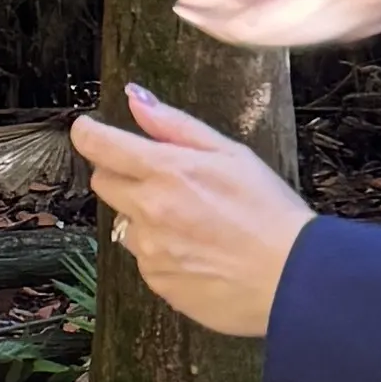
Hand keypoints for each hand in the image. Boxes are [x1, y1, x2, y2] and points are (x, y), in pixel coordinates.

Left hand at [70, 83, 312, 340]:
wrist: (291, 279)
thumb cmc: (269, 210)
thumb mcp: (231, 154)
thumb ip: (175, 126)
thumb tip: (134, 99)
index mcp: (166, 171)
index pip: (99, 145)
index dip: (89, 133)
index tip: (91, 131)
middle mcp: (148, 211)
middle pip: (103, 182)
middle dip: (121, 174)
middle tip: (162, 179)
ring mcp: (149, 251)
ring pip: (125, 223)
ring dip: (144, 217)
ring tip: (193, 223)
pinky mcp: (157, 282)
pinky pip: (144, 259)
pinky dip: (162, 251)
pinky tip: (198, 251)